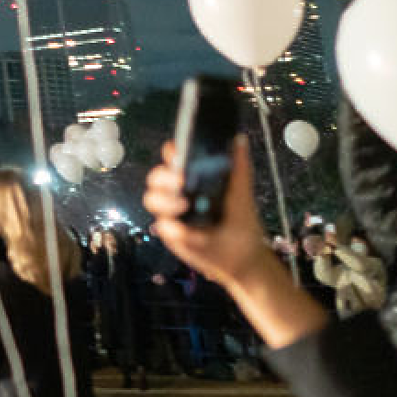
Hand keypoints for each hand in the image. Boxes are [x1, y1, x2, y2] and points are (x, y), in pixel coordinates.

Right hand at [142, 138, 269, 289]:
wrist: (243, 258)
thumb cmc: (242, 223)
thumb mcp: (242, 195)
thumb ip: (239, 169)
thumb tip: (239, 138)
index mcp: (192, 178)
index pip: (174, 158)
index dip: (172, 152)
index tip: (177, 152)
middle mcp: (178, 192)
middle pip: (156, 177)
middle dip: (163, 176)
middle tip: (181, 180)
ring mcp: (172, 212)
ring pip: (152, 199)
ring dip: (164, 200)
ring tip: (183, 205)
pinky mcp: (171, 233)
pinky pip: (163, 226)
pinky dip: (172, 227)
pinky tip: (185, 231)